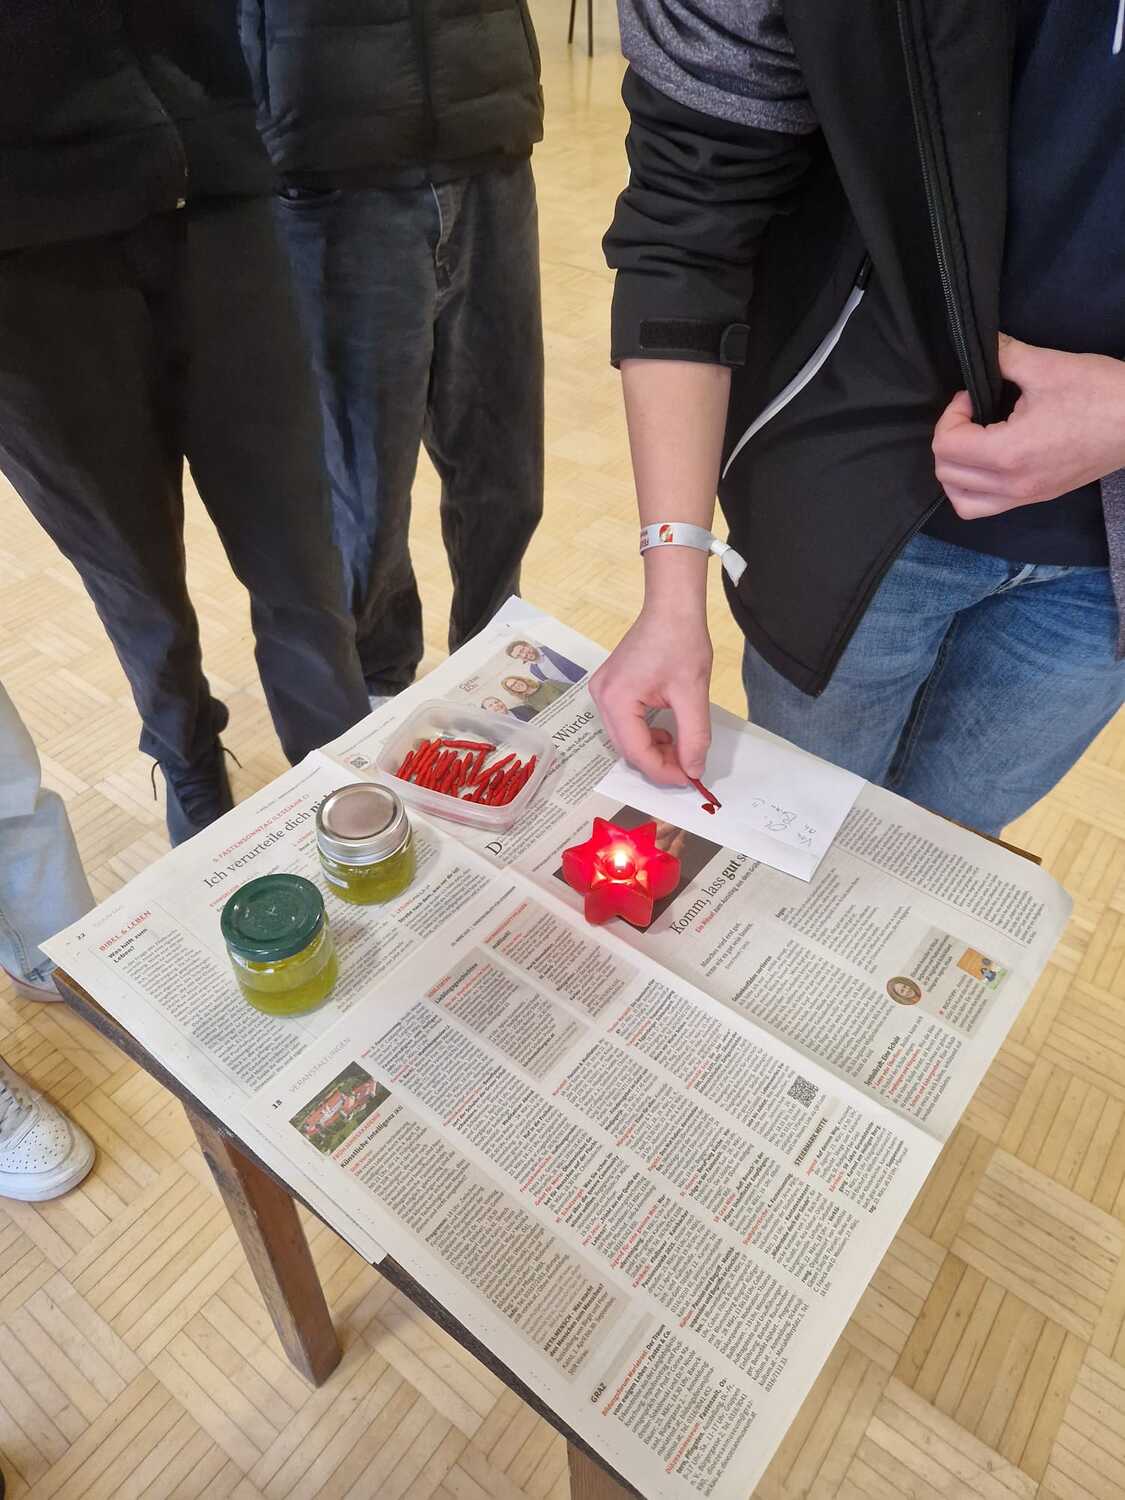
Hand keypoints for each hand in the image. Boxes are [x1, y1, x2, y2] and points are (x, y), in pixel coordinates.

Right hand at [590, 602, 712, 784]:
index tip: (690, 779)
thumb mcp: (692, 693)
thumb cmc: (681, 641)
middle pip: (626, 749)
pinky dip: (646, 733)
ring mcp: (602, 692)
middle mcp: (601, 698)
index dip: (663, 771)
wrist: (671, 607)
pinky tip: (666, 730)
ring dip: (652, 749)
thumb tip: (693, 771)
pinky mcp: (610, 687)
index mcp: (616, 699)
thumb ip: (693, 736)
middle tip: (687, 767)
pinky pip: (625, 723)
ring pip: (625, 738)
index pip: (636, 752)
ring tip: (680, 746)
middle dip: (658, 762)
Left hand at [932, 335, 1124, 517]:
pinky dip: (974, 489)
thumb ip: (1003, 356)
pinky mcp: (1038, 497)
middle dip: (949, 439)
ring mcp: (1026, 496)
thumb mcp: (1048, 366)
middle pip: (946, 475)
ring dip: (955, 471)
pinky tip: (987, 460)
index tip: (971, 395)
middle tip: (972, 413)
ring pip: (962, 501)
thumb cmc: (1102, 394)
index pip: (946, 446)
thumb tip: (982, 344)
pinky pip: (986, 507)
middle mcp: (1012, 484)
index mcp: (1009, 454)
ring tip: (973, 440)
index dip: (950, 415)